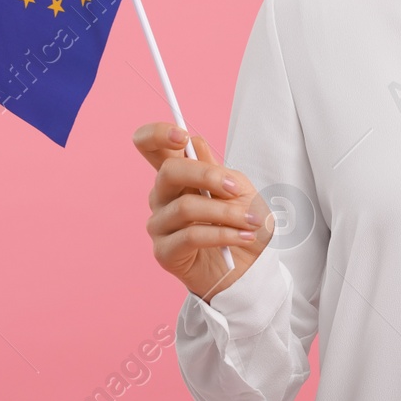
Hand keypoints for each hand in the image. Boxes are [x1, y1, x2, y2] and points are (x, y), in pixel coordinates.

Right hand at [134, 122, 275, 301]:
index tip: (181, 136)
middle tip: (237, 188)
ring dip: (226, 212)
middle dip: (207, 175)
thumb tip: (193, 144)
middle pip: (169, 171)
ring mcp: (159, 225)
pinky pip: (192, 236)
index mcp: (177, 175)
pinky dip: (223, 234)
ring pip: (186, 207)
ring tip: (251, 221)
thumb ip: (216, 169)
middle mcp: (161, 196)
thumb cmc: (242, 222)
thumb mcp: (239, 190)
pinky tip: (244, 237)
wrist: (251, 266)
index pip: (149, 145)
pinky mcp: (165, 252)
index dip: (157, 134)